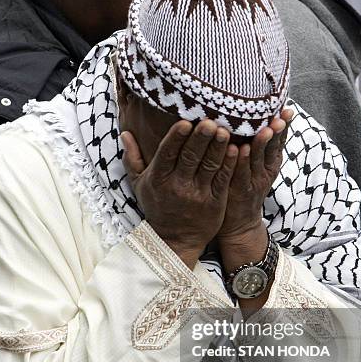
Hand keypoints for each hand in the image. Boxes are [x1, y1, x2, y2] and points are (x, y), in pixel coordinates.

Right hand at [122, 120, 237, 267]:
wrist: (175, 240)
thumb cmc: (157, 207)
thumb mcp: (139, 185)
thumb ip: (133, 158)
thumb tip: (125, 133)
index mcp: (158, 179)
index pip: (167, 154)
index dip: (176, 138)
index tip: (185, 122)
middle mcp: (177, 186)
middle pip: (190, 157)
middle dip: (200, 138)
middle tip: (209, 121)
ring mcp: (198, 195)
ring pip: (209, 166)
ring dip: (218, 147)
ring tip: (224, 130)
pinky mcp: (215, 202)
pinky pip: (222, 180)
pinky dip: (229, 164)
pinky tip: (235, 150)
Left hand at [218, 108, 292, 243]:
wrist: (238, 224)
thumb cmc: (243, 187)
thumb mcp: (256, 166)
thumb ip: (257, 146)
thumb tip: (256, 119)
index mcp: (271, 163)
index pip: (279, 141)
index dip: (284, 126)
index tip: (288, 109)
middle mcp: (266, 171)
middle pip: (273, 148)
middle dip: (278, 132)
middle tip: (280, 116)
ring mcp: (254, 181)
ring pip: (259, 160)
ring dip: (262, 144)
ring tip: (266, 129)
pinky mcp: (240, 191)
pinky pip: (241, 174)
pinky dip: (242, 161)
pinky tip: (241, 149)